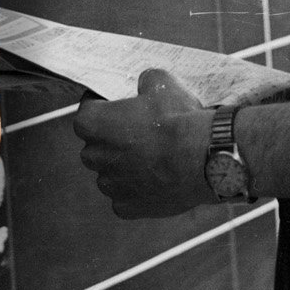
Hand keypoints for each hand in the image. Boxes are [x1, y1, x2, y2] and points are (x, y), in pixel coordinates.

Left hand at [71, 69, 214, 217]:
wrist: (202, 157)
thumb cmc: (178, 120)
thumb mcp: (162, 83)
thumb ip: (145, 82)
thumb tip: (146, 84)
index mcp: (93, 123)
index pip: (87, 111)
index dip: (104, 106)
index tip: (118, 104)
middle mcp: (94, 155)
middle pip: (96, 145)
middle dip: (113, 139)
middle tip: (140, 131)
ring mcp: (109, 184)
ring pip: (111, 173)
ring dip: (126, 165)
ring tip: (155, 157)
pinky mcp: (126, 207)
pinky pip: (126, 197)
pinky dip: (138, 189)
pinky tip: (159, 178)